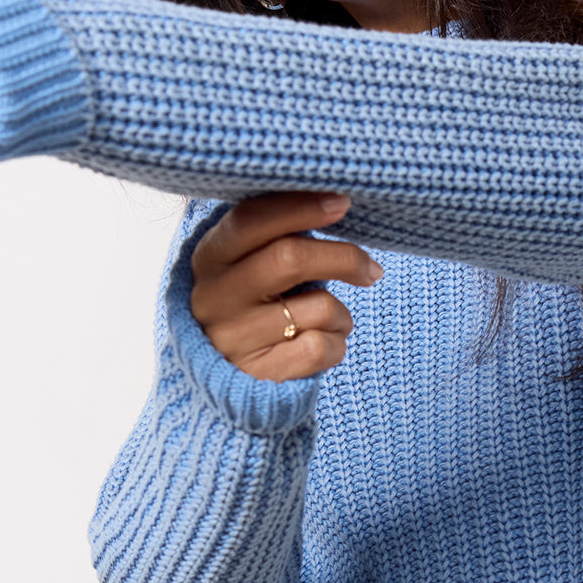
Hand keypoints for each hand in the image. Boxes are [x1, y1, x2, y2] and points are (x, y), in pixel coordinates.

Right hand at [190, 191, 382, 382]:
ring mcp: (232, 339)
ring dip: (342, 315)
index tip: (343, 203)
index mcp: (210, 257)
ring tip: (330, 322)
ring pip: (319, 308)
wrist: (229, 379)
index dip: (301, 207)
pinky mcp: (257, 375)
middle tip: (372, 269)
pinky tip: (323, 346)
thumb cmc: (256, 307)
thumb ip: (279, 238)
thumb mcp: (252, 267)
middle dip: (344, 258)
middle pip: (290, 258)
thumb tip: (337, 206)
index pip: (252, 219)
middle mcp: (213, 297)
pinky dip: (337, 344)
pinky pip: (322, 347)